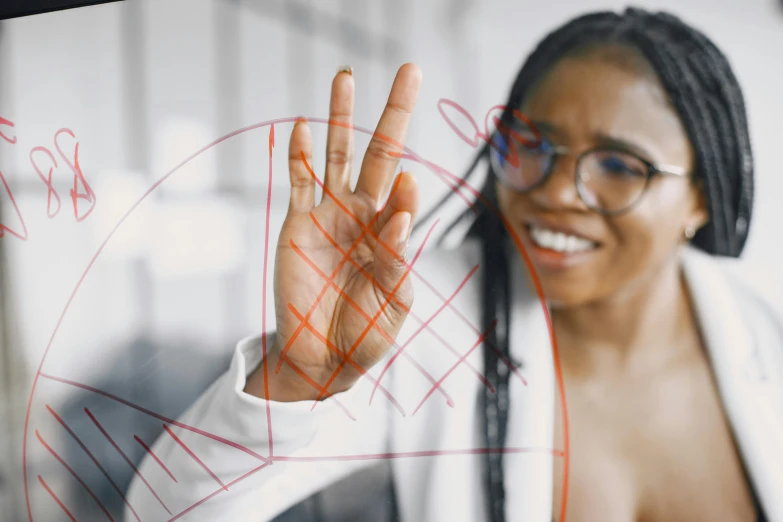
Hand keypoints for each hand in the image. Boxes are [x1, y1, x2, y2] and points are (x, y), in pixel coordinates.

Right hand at [246, 64, 421, 401]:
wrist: (322, 361)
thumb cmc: (365, 335)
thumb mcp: (393, 303)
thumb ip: (399, 256)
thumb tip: (404, 202)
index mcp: (392, 234)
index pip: (404, 197)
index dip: (405, 192)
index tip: (404, 192)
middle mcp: (363, 215)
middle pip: (380, 154)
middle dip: (394, 114)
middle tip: (410, 71)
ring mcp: (330, 215)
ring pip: (338, 155)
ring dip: (342, 116)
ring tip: (347, 77)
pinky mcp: (297, 223)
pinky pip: (299, 182)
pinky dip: (300, 155)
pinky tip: (303, 127)